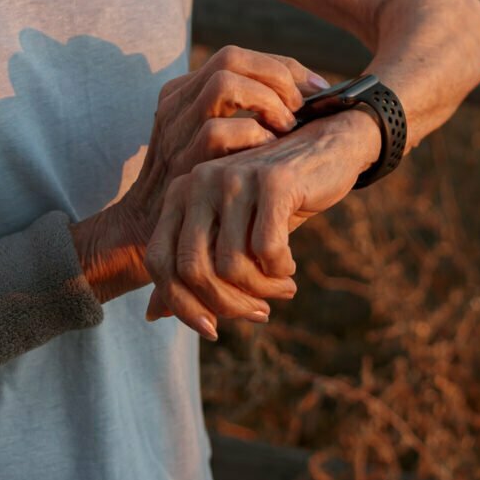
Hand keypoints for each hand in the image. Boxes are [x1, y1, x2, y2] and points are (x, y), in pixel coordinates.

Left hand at [135, 107, 379, 339]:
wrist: (328, 151)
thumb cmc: (273, 200)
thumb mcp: (230, 234)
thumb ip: (191, 267)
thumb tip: (151, 315)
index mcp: (180, 194)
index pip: (160, 262)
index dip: (181, 304)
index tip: (211, 329)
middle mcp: (199, 181)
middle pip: (194, 270)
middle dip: (228, 305)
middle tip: (259, 313)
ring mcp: (234, 178)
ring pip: (233, 266)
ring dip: (262, 290)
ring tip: (282, 288)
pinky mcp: (272, 182)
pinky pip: (267, 250)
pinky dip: (280, 270)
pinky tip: (290, 267)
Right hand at [137, 44, 326, 199]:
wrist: (151, 233)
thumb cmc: (204, 188)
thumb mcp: (215, 143)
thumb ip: (243, 115)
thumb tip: (307, 98)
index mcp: (184, 93)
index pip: (236, 57)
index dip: (280, 67)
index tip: (314, 87)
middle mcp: (176, 103)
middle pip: (231, 58)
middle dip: (277, 76)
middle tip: (302, 105)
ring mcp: (175, 130)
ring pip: (224, 84)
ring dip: (266, 101)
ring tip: (287, 126)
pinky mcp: (180, 161)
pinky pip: (219, 131)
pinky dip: (253, 136)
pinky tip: (269, 152)